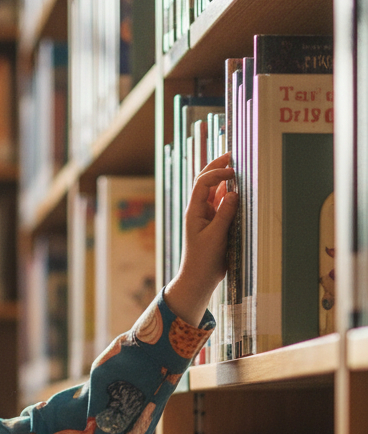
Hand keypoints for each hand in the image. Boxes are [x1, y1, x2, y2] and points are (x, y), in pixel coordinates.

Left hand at [164, 152, 238, 325]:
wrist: (199, 279)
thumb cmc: (203, 259)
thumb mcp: (216, 236)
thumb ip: (225, 213)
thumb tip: (234, 192)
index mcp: (194, 211)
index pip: (202, 183)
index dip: (216, 173)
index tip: (233, 171)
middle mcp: (199, 210)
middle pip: (206, 182)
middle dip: (217, 167)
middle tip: (232, 154)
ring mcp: (207, 216)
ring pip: (215, 192)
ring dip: (224, 179)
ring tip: (238, 165)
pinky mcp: (214, 223)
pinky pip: (222, 204)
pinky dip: (230, 193)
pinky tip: (239, 186)